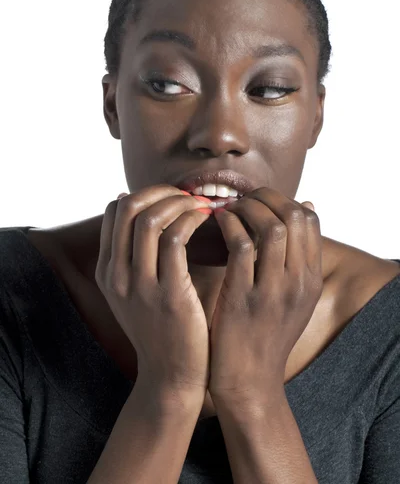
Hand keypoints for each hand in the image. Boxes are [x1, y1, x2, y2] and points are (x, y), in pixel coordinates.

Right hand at [95, 185, 211, 401]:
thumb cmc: (163, 329)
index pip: (114, 210)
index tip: (172, 198)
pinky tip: (208, 221)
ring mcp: (139, 286)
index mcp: (107, 271)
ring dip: (180, 203)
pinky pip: (176, 239)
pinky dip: (192, 220)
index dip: (145, 194)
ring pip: (150, 219)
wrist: (171, 378)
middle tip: (188, 196)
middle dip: (161, 191)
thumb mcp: (135, 293)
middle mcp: (116, 275)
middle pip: (129, 208)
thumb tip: (137, 214)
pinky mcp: (167, 294)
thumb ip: (134, 257)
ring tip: (202, 206)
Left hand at [208, 188, 321, 402]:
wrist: (249, 382)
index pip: (310, 219)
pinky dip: (228, 226)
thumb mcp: (293, 298)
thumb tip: (306, 206)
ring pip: (271, 226)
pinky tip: (216, 224)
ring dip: (246, 208)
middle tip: (243, 198)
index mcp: (311, 279)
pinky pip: (241, 245)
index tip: (260, 200)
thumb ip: (298, 258)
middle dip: (266, 198)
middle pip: (294, 216)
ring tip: (229, 209)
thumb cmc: (264, 334)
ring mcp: (273, 290)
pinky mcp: (243, 298)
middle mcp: (298, 282)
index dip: (283, 200)